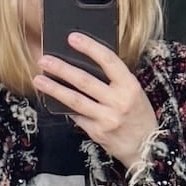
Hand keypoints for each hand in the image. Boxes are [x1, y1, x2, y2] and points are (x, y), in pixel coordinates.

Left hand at [33, 34, 157, 171]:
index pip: (108, 61)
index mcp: (130, 86)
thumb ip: (115, 79)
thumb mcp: (134, 92)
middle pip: (85, 81)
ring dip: (54, 88)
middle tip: (44, 59)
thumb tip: (86, 63)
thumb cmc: (139, 115)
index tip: (73, 38)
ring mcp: (106, 118)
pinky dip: (63, 106)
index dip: (90, 48)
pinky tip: (51, 99)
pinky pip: (76, 116)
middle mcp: (118, 102)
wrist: (147, 147)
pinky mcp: (97, 132)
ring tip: (38, 79)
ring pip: (75, 100)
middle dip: (62, 68)